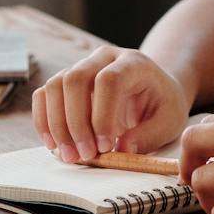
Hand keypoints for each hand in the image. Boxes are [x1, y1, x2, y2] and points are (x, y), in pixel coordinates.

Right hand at [33, 46, 190, 162]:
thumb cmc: (163, 104)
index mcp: (133, 63)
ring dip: (56, 125)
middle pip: (75, 79)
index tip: (105, 146)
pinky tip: (54, 145)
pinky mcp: (66, 80)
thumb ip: (148, 135)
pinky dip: (44, 121)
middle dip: (75, 123)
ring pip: (54, 86)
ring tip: (69, 155)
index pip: (109, 80)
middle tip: (84, 155)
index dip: (102, 115)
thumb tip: (121, 149)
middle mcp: (104, 58)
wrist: (155, 89)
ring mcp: (82, 66)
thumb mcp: (169, 121)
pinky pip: (44, 95)